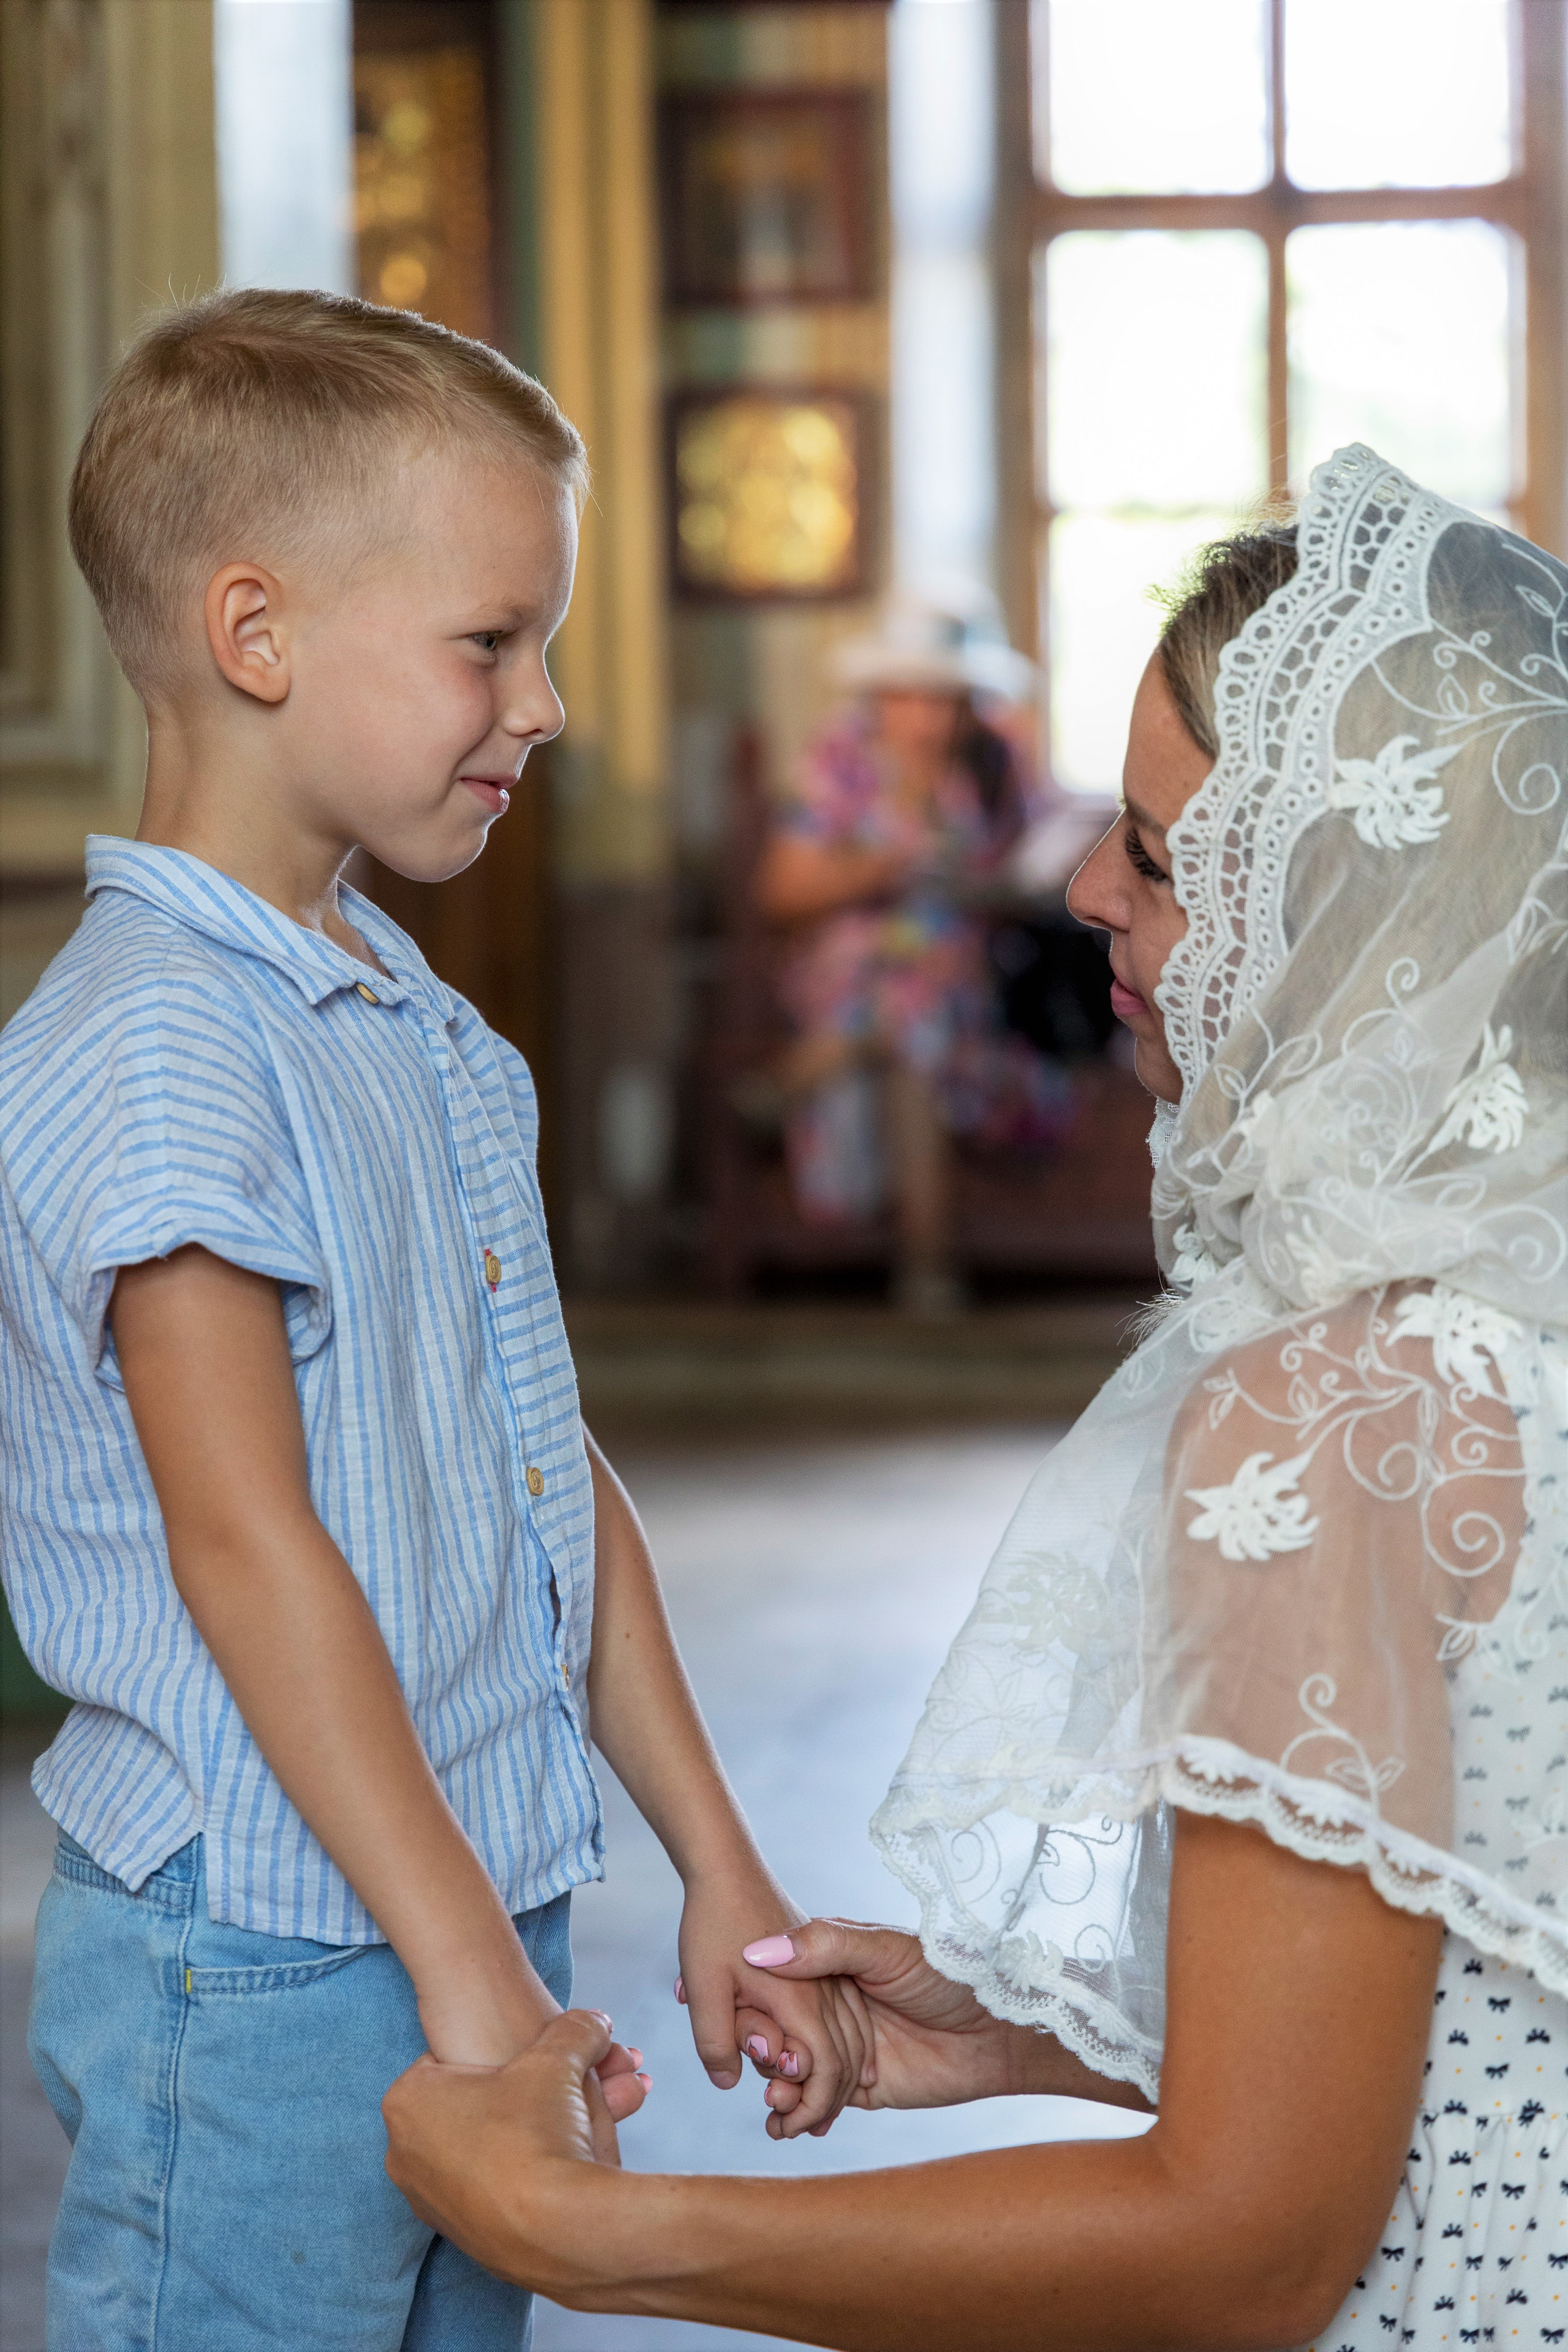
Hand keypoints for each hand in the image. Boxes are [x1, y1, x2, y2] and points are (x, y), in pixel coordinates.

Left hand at [384, 2012, 642, 2295]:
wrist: (558, 2232)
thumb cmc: (537, 2141)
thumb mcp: (557, 2060)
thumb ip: (574, 2029)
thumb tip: (592, 2022)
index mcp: (409, 2100)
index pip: (456, 2054)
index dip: (503, 2051)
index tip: (532, 2060)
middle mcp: (404, 2153)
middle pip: (470, 2103)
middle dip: (516, 2094)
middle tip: (555, 2092)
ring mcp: (428, 2201)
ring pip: (482, 2148)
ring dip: (521, 2134)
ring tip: (566, 2130)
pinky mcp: (458, 2235)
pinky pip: (488, 2189)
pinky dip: (519, 2176)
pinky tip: (555, 2169)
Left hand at [676, 1872, 869, 2137]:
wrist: (728, 1868)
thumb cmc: (713, 1922)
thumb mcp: (703, 1986)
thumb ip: (716, 2040)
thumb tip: (730, 2085)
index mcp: (802, 2001)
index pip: (825, 2073)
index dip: (810, 2109)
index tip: (781, 2127)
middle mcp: (827, 1990)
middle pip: (845, 2065)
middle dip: (821, 2105)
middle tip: (783, 2127)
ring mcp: (830, 1976)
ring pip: (852, 2042)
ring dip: (833, 2082)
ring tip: (798, 2108)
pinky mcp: (825, 1966)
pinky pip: (849, 2019)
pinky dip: (841, 2051)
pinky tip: (815, 2065)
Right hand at [732, 1917, 1066, 2129]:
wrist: (1002, 2032)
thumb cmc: (949, 1974)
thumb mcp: (887, 1949)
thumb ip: (826, 1945)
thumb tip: (761, 1950)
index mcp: (831, 1965)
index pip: (777, 1989)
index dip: (758, 2012)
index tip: (751, 2033)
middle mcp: (833, 2008)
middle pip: (780, 2036)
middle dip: (767, 2061)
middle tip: (769, 2082)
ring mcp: (846, 2049)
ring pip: (795, 2074)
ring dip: (780, 2094)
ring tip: (777, 2111)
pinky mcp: (863, 2088)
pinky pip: (821, 2104)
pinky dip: (800, 2118)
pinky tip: (787, 2128)